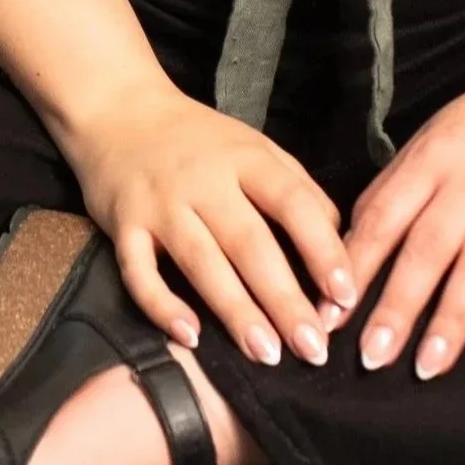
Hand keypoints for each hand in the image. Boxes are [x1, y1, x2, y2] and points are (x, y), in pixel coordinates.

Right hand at [59, 79, 355, 367]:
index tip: (345, 296)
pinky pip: (139, 271)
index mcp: (246, 158)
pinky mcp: (123, 224)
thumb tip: (338, 247)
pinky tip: (189, 336)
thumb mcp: (254, 148)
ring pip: (201, 261)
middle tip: (313, 349)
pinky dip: (162, 305)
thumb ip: (297, 190)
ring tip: (267, 354)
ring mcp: (161, 202)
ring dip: (235, 311)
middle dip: (284, 299)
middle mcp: (204, 179)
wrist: (119, 109)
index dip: (322, 249)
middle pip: (250, 242)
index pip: (292, 203)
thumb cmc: (198, 140)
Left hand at [344, 47, 464, 377]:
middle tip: (371, 358)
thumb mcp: (435, 136)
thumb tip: (358, 238)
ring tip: (428, 364)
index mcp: (430, 157)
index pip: (382, 217)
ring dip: (451, 316)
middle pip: (424, 248)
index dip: (354, 267)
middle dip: (396, 307)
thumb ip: (400, 185)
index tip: (328, 315)